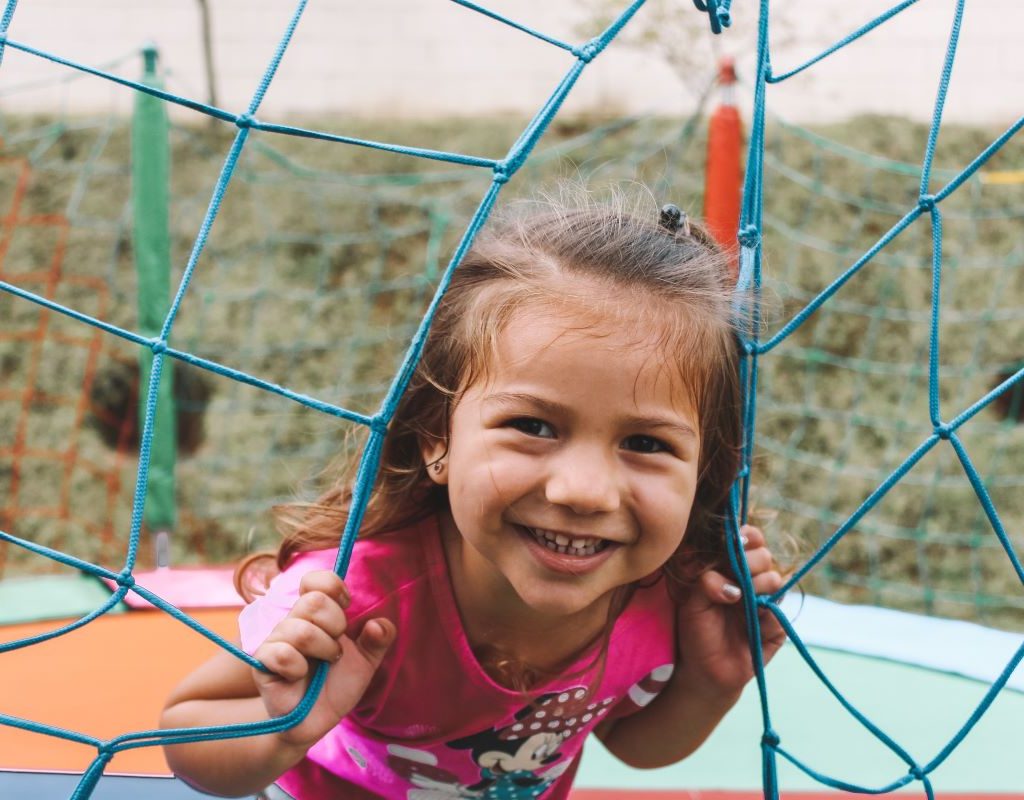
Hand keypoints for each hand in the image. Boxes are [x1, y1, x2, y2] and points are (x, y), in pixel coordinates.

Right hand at [252, 570, 394, 748]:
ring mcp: (275, 641)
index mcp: (315, 614)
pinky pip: (280, 653)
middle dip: (336, 624)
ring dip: (323, 649)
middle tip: (337, 648)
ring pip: (300, 629)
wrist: (317, 721)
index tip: (347, 606)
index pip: (315, 580)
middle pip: (314, 601)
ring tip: (326, 664)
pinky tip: (300, 676)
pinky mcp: (263, 665)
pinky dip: (298, 666)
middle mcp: (293, 622)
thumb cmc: (337, 686)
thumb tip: (378, 623)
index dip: (334, 586)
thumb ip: (378, 640)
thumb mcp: (366, 662)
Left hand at [671, 525, 785, 700]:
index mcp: (730, 568)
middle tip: (736, 575)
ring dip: (756, 585)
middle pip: (764, 555)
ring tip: (738, 601)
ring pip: (774, 579)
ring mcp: (766, 602)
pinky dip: (764, 615)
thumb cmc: (696, 631)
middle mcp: (751, 581)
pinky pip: (778, 612)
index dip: (747, 536)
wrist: (705, 671)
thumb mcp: (692, 603)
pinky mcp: (776, 625)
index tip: (738, 541)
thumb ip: (706, 582)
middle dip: (749, 562)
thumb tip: (729, 583)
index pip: (748, 540)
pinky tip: (751, 624)